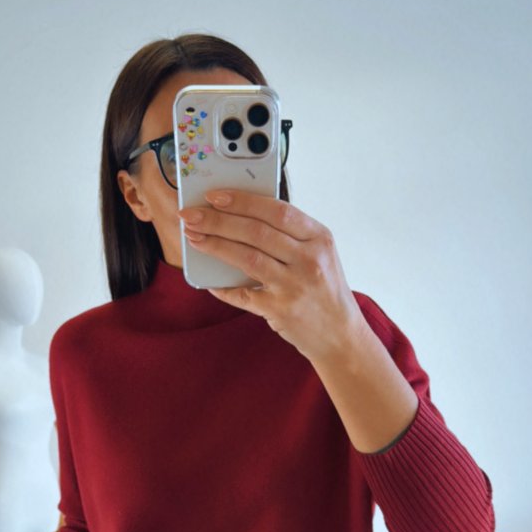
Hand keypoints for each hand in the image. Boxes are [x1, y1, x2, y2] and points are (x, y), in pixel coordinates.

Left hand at [178, 189, 365, 363]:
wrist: (340, 336)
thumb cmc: (325, 291)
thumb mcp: (320, 256)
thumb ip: (290, 236)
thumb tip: (240, 216)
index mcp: (319, 239)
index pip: (276, 210)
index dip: (242, 201)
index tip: (214, 196)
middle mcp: (308, 260)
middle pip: (255, 232)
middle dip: (217, 220)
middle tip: (191, 216)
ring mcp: (294, 286)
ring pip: (246, 257)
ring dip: (215, 245)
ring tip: (194, 237)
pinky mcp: (280, 310)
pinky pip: (242, 294)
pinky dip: (222, 286)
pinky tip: (208, 280)